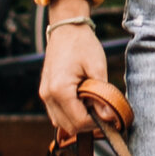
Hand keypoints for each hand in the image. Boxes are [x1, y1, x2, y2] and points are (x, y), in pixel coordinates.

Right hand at [39, 17, 129, 142]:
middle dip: (88, 123)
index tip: (110, 114)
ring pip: (61, 123)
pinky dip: (70, 114)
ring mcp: (44, 94)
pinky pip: (57, 114)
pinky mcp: (46, 92)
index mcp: (60, 89)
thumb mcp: (97, 67)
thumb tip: (109, 116)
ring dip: (78, 120)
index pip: (79, 121)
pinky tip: (82, 101)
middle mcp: (48, 95)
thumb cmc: (83, 45)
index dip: (97, 122)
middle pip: (69, 126)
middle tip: (103, 110)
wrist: (67, 29)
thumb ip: (102, 94)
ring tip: (92, 103)